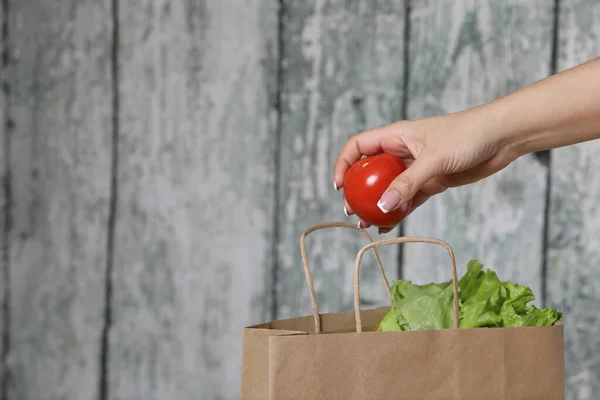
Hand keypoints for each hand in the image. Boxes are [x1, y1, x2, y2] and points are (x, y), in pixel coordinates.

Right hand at [333, 109, 517, 232]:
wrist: (502, 137)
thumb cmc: (468, 135)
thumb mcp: (434, 159)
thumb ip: (408, 183)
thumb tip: (382, 206)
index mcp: (396, 135)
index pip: (358, 146)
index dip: (344, 163)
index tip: (339, 185)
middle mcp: (402, 151)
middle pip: (370, 171)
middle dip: (357, 191)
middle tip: (351, 210)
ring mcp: (417, 168)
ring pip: (388, 188)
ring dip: (376, 205)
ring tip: (366, 224)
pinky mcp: (432, 182)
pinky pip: (408, 199)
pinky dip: (398, 212)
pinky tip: (389, 226)